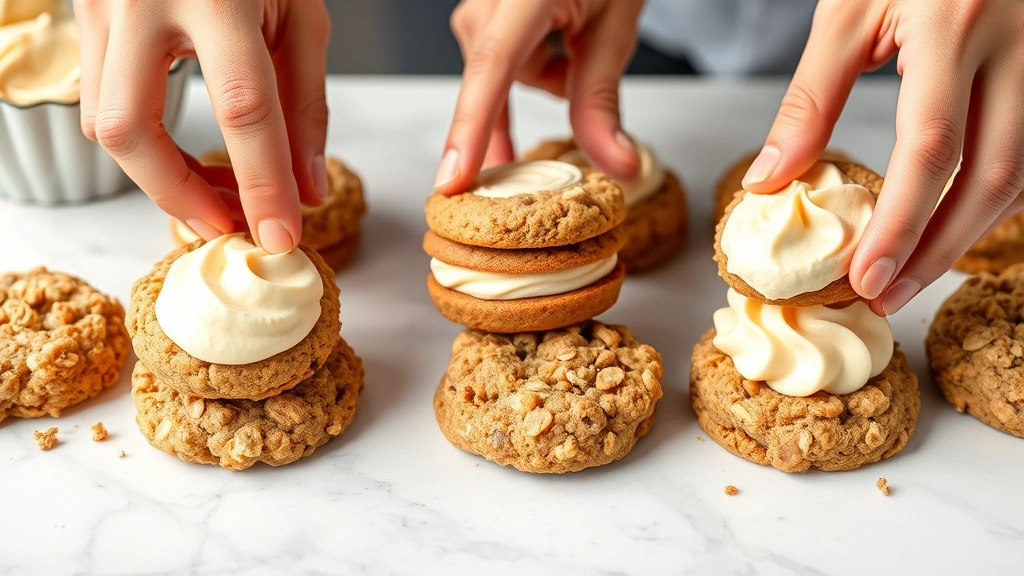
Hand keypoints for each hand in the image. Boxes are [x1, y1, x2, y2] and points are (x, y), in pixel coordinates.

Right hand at [75, 0, 331, 252]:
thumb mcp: (301, 14)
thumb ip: (305, 105)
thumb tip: (308, 191)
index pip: (242, 108)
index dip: (263, 185)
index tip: (283, 237)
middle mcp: (142, 0)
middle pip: (132, 129)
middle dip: (181, 196)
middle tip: (231, 225)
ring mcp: (101, 7)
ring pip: (104, 123)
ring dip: (161, 176)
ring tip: (219, 191)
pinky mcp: (84, 17)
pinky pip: (100, 101)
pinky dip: (145, 144)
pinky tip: (189, 152)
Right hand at [435, 0, 644, 194]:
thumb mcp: (616, 29)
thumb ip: (603, 102)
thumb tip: (618, 166)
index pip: (493, 68)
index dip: (471, 129)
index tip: (453, 178)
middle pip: (499, 82)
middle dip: (549, 85)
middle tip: (583, 60)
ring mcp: (476, 9)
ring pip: (504, 79)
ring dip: (546, 76)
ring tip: (578, 41)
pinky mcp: (476, 20)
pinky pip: (498, 70)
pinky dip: (531, 72)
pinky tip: (555, 56)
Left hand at [742, 0, 1023, 314]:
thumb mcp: (845, 11)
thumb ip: (810, 98)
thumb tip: (772, 179)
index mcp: (955, 25)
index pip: (933, 147)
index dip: (901, 224)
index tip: (865, 277)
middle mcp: (1015, 46)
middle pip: (992, 175)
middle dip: (938, 249)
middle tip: (889, 294)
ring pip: (1022, 173)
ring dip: (968, 234)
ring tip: (912, 275)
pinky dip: (993, 200)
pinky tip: (950, 228)